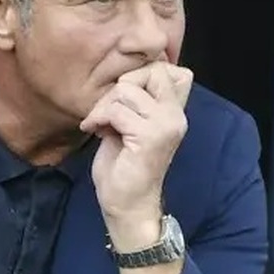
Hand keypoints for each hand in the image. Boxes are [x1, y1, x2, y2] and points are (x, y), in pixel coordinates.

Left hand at [80, 62, 191, 230]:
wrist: (127, 205)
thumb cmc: (125, 165)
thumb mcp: (132, 123)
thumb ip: (137, 100)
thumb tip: (126, 71)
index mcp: (175, 110)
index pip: (169, 68)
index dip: (141, 73)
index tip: (123, 96)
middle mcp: (176, 115)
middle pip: (150, 71)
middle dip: (119, 87)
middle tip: (105, 111)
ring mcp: (166, 125)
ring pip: (126, 91)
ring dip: (104, 107)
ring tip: (101, 125)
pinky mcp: (150, 137)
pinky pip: (117, 111)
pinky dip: (99, 119)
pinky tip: (97, 132)